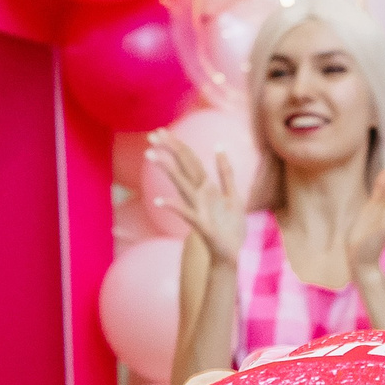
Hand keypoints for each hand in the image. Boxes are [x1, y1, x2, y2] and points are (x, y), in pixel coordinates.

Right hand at [151, 132, 242, 263]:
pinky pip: (185, 213)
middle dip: (169, 150)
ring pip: (182, 185)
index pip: (189, 160)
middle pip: (184, 167)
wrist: (229, 254)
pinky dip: (173, 206)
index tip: (160, 130)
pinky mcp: (201, 224)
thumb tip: (218, 147)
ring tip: (151, 156)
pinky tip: (160, 200)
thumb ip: (226, 172)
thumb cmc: (231, 227)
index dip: (177, 144)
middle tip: (151, 135)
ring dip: (167, 170)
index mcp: (206, 187)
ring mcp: (198, 208)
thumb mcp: (233, 196)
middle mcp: (199, 195)